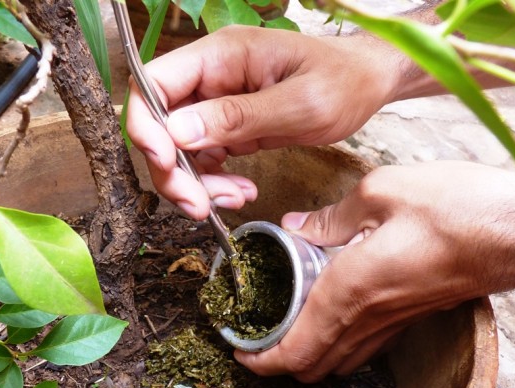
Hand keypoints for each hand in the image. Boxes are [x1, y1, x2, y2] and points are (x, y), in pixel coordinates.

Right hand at [126, 26, 403, 218]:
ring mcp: (216, 103)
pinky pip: (202, 160)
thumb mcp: (298, 104)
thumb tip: (179, 131)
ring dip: (195, 184)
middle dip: (172, 171)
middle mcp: (210, 77)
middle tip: (198, 205)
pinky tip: (241, 191)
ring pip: (177, 150)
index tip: (166, 163)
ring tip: (233, 199)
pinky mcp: (227, 127)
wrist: (367, 84)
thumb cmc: (343, 81)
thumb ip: (237, 117)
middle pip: (159, 125)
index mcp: (221, 56)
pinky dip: (214, 183)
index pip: (153, 84)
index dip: (147, 126)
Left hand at [235, 162, 514, 381]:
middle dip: (277, 362)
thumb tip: (297, 226)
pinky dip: (336, 344)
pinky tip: (331, 315)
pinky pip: (364, 346)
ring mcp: (394, 324)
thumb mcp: (382, 192)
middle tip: (255, 339)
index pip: (294, 350)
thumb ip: (331, 216)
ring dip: (306, 355)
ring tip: (284, 329)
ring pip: (338, 361)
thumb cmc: (458, 209)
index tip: (240, 354)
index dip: (261, 361)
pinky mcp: (413, 318)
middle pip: (312, 366)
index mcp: (348, 291)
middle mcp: (368, 318)